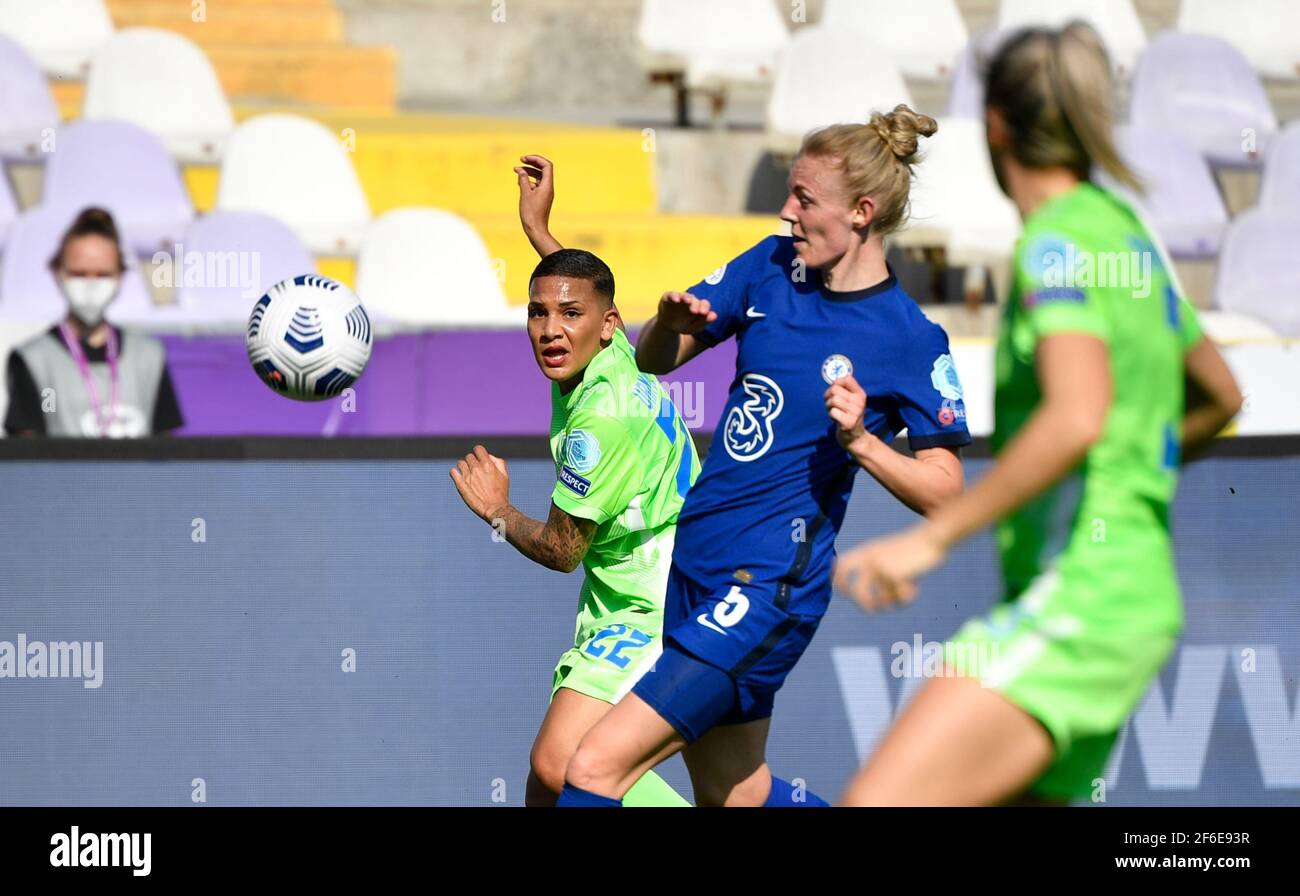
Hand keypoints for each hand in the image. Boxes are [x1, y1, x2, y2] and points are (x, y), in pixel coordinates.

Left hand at [450, 445, 509, 521]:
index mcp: (488, 464)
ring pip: (460, 463)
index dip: (479, 452)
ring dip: (464, 466)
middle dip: (473, 461)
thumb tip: (488, 457)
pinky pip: (453, 472)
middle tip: (476, 470)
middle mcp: (476, 468)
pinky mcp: (461, 484)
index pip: (478, 449)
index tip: (480, 457)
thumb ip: (498, 462)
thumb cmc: (501, 492)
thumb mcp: (505, 475)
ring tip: (468, 473)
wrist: (495, 508)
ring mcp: (468, 476)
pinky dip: (454, 472)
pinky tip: (458, 475)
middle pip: (469, 456)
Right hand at [515, 154, 554, 236]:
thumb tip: (521, 170)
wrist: (536, 230)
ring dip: (529, 171)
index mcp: (547, 186)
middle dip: (532, 163)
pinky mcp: (541, 198)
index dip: (535, 159)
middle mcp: (548, 188)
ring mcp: (545, 193)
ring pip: (539, 177)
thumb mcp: (525, 194)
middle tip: (521, 160)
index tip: (524, 159)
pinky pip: (536, 185)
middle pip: (543, 169)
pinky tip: (520, 182)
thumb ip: (523, 180)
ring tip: (516, 170)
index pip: (546, 165)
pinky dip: (528, 180)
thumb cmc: (531, 214)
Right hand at [656, 291, 716, 334]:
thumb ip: (704, 322)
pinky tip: (676, 300)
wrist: (668, 326)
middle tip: (695, 311)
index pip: (704, 304)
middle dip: (696, 305)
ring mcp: (679, 298)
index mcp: (698, 306)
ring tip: (688, 301)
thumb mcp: (694, 327)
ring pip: (684, 296)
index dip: (705, 308)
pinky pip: (671, 295)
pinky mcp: (668, 297)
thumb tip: (714, 316)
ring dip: (686, 297)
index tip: (704, 313)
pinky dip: (674, 296)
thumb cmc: (685, 325)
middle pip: (695, 300)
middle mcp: (690, 300)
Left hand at [825, 374, 867, 449]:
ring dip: (828, 406)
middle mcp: (859, 402)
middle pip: (835, 389)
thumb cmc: (848, 416)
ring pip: (833, 400)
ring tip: (834, 411)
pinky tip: (836, 419)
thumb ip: (844, 390)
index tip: (835, 392)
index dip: (836, 383)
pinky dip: (830, 415)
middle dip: (828, 396)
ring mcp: (855, 412)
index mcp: (860, 394)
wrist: (855, 438)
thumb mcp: (851, 401)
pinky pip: (832, 412)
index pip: (846, 378)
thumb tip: (834, 379)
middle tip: (831, 404)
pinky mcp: (848, 422)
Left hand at [833, 524, 947, 611]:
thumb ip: (875, 565)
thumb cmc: (912, 546)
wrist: (932, 536)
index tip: (842, 594)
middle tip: (873, 609)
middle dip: (864, 604)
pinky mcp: (895, 575)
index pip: (841, 565)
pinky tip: (915, 588)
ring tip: (901, 597)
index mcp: (865, 551)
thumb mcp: (887, 552)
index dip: (838, 581)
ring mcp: (882, 568)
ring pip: (882, 600)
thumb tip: (865, 591)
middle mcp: (870, 560)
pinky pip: (899, 598)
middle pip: (857, 592)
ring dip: (892, 602)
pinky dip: (908, 597)